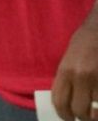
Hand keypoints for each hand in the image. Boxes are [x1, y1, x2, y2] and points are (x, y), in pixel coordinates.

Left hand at [52, 5, 97, 119]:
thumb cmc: (86, 40)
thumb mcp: (69, 57)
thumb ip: (67, 77)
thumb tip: (68, 99)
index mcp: (66, 70)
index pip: (59, 101)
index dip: (63, 114)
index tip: (68, 118)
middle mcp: (81, 76)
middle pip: (79, 110)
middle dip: (82, 117)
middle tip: (85, 117)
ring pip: (96, 110)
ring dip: (96, 114)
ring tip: (96, 111)